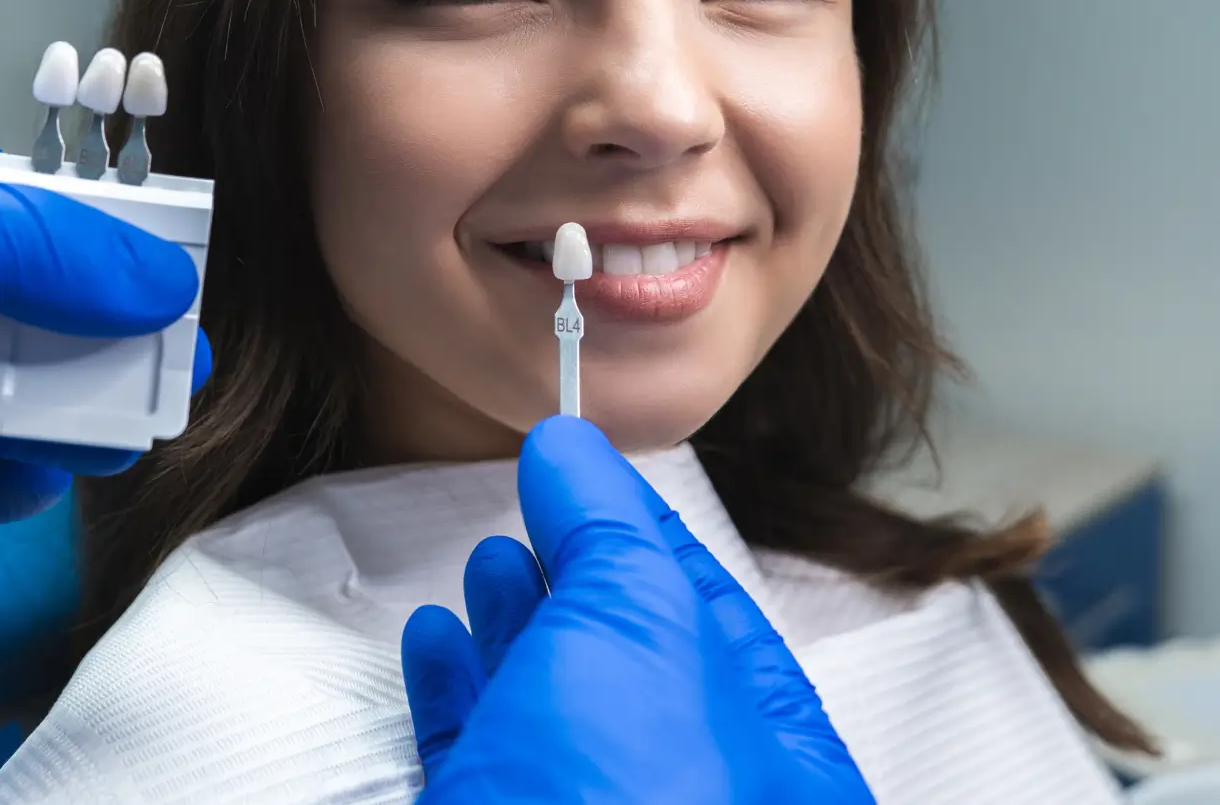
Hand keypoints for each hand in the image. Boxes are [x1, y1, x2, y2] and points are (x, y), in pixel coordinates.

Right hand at [400, 416, 872, 803]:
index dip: (652, 536)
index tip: (590, 473)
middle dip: (577, 586)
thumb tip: (572, 448)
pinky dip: (458, 698)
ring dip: (513, 631)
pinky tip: (436, 644)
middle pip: (632, 673)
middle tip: (532, 517)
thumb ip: (610, 528)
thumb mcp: (636, 624)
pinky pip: (484, 766)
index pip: (723, 623)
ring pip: (554, 722)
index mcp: (783, 776)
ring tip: (481, 568)